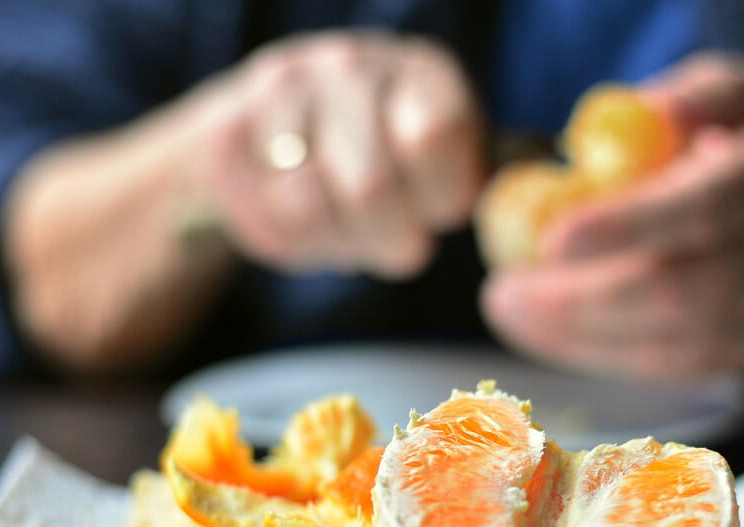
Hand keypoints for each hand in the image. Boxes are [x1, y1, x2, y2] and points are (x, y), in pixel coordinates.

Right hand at [191, 32, 482, 278]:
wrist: (275, 136)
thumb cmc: (385, 164)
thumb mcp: (443, 165)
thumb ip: (471, 186)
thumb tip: (518, 207)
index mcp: (421, 72)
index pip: (433, 139)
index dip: (439, 200)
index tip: (436, 209)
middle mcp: (349, 65)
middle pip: (368, 187)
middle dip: (386, 237)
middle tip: (393, 239)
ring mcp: (280, 92)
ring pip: (308, 209)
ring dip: (336, 243)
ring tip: (347, 230)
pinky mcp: (225, 132)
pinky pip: (262, 219)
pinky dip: (292, 244)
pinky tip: (306, 225)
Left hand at [481, 55, 743, 378]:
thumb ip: (698, 94)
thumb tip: (627, 116)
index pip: (700, 210)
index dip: (625, 227)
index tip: (551, 238)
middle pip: (672, 293)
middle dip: (575, 302)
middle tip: (499, 291)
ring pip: (665, 344)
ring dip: (576, 339)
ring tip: (508, 312)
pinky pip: (670, 367)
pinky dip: (604, 357)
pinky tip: (553, 334)